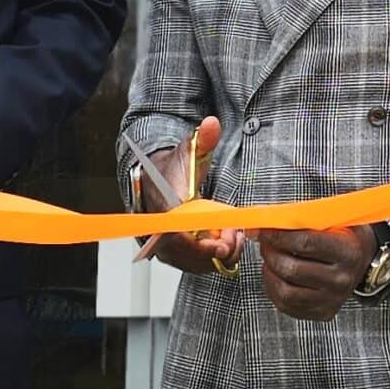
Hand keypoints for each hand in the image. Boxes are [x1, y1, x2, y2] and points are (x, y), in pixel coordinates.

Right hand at [137, 116, 244, 273]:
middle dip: (219, 249)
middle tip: (236, 237)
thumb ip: (203, 139)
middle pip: (190, 254)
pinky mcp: (174, 254)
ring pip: (194, 263)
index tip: (222, 243)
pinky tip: (225, 243)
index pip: (179, 233)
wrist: (154, 180)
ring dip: (218, 255)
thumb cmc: (172, 168)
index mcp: (166, 205)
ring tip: (234, 237)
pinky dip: (213, 258)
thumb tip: (212, 123)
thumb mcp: (189, 150)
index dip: (201, 244)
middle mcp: (161, 230)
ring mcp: (166, 245)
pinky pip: (195, 264)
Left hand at [255, 226, 373, 322]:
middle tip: (265, 241)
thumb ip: (304, 217)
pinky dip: (273, 287)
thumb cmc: (346, 236)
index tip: (265, 228)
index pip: (305, 243)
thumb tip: (263, 221)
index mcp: (348, 252)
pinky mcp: (323, 312)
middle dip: (270, 252)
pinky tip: (275, 273)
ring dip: (269, 271)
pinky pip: (286, 305)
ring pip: (285, 291)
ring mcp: (333, 299)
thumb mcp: (337, 219)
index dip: (278, 234)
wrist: (364, 262)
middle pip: (291, 268)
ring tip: (269, 257)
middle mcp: (342, 279)